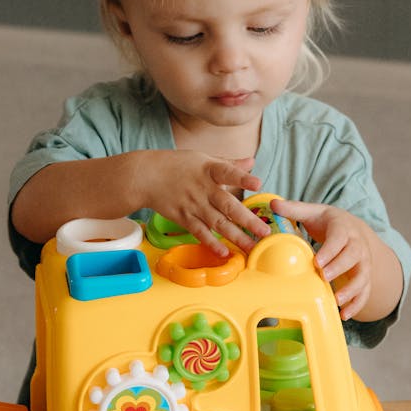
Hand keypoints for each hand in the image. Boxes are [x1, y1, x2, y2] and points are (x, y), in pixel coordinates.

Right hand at [145, 152, 269, 255]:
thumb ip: (229, 164)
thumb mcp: (203, 158)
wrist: (146, 176)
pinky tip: (224, 252)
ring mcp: (193, 205)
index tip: (258, 183)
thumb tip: (252, 161)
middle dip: (248, 220)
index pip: (228, 173)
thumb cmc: (177, 165)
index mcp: (209, 170)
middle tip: (265, 232)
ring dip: (236, 237)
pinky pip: (199, 232)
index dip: (242, 178)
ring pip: (218, 223)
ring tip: (252, 248)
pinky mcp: (183, 217)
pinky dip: (211, 243)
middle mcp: (203, 189)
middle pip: (228, 206)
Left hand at [271, 198, 374, 319]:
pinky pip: (364, 292)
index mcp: (343, 229)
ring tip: (337, 301)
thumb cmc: (330, 222)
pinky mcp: (364, 278)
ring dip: (351, 290)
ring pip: (362, 277)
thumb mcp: (314, 212)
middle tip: (324, 277)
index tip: (317, 261)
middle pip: (353, 257)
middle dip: (339, 268)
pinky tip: (344, 314)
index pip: (339, 239)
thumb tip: (273, 202)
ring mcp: (363, 264)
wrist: (355, 229)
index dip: (330, 250)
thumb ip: (294, 208)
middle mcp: (357, 246)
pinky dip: (357, 305)